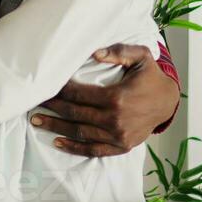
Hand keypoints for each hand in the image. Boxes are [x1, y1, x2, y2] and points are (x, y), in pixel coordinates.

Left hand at [34, 43, 179, 156]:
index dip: (60, 90)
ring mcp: (117, 135)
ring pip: (79, 132)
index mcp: (116, 97)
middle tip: (33, 104)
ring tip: (37, 121)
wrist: (168, 102)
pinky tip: (58, 143)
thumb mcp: (141, 57)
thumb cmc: (151, 77)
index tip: (47, 86)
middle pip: (74, 113)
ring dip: (56, 127)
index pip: (78, 94)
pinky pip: (93, 150)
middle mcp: (114, 119)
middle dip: (52, 108)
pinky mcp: (120, 146)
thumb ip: (119, 51)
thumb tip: (94, 54)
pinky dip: (74, 148)